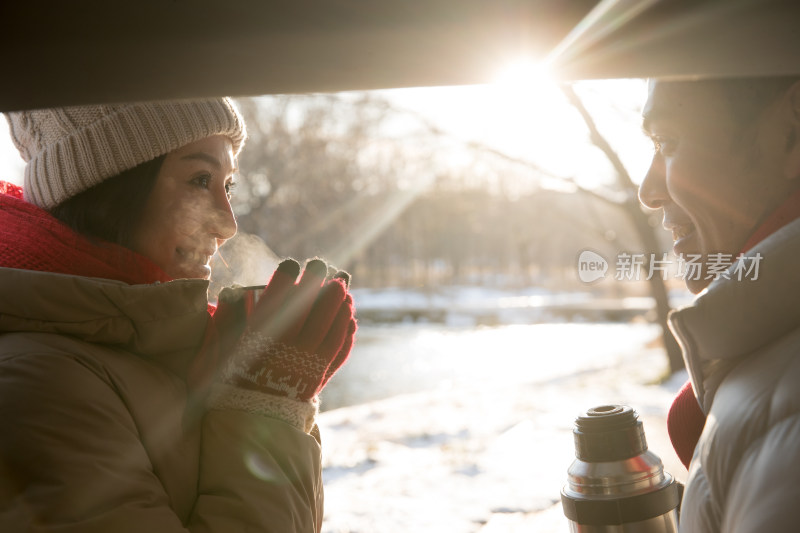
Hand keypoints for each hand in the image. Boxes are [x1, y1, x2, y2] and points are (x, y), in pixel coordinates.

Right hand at [218, 258, 355, 400]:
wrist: (250, 425)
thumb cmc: (230, 386)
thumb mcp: (218, 356)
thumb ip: (225, 323)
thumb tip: (231, 293)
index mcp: (258, 342)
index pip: (275, 302)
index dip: (284, 280)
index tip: (291, 264)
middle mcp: (285, 351)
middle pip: (307, 310)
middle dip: (315, 283)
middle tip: (320, 265)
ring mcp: (306, 364)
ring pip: (328, 328)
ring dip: (337, 303)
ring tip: (341, 284)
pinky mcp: (319, 377)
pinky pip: (338, 350)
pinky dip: (346, 331)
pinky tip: (350, 316)